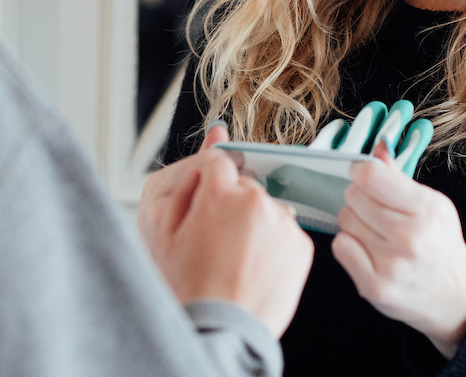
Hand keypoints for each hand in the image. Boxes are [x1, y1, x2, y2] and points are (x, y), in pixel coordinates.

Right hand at [138, 124, 313, 337]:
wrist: (221, 331)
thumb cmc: (186, 284)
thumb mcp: (164, 226)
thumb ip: (189, 173)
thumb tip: (218, 133)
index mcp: (220, 191)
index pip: (219, 163)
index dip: (207, 188)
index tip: (204, 212)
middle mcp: (257, 200)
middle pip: (244, 185)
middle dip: (231, 204)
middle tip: (214, 242)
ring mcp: (283, 223)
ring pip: (266, 207)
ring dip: (254, 223)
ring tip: (235, 258)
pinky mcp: (301, 246)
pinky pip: (284, 230)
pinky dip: (272, 243)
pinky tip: (254, 265)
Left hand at [331, 141, 465, 358]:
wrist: (456, 298)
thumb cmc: (440, 245)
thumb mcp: (432, 205)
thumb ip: (399, 176)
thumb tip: (377, 147)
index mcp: (427, 209)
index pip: (370, 176)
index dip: (360, 172)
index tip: (363, 177)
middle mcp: (409, 237)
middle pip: (353, 197)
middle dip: (359, 199)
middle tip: (375, 211)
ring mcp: (391, 264)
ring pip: (344, 221)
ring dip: (354, 222)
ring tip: (375, 232)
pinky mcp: (375, 287)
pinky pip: (340, 247)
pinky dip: (348, 245)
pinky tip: (367, 250)